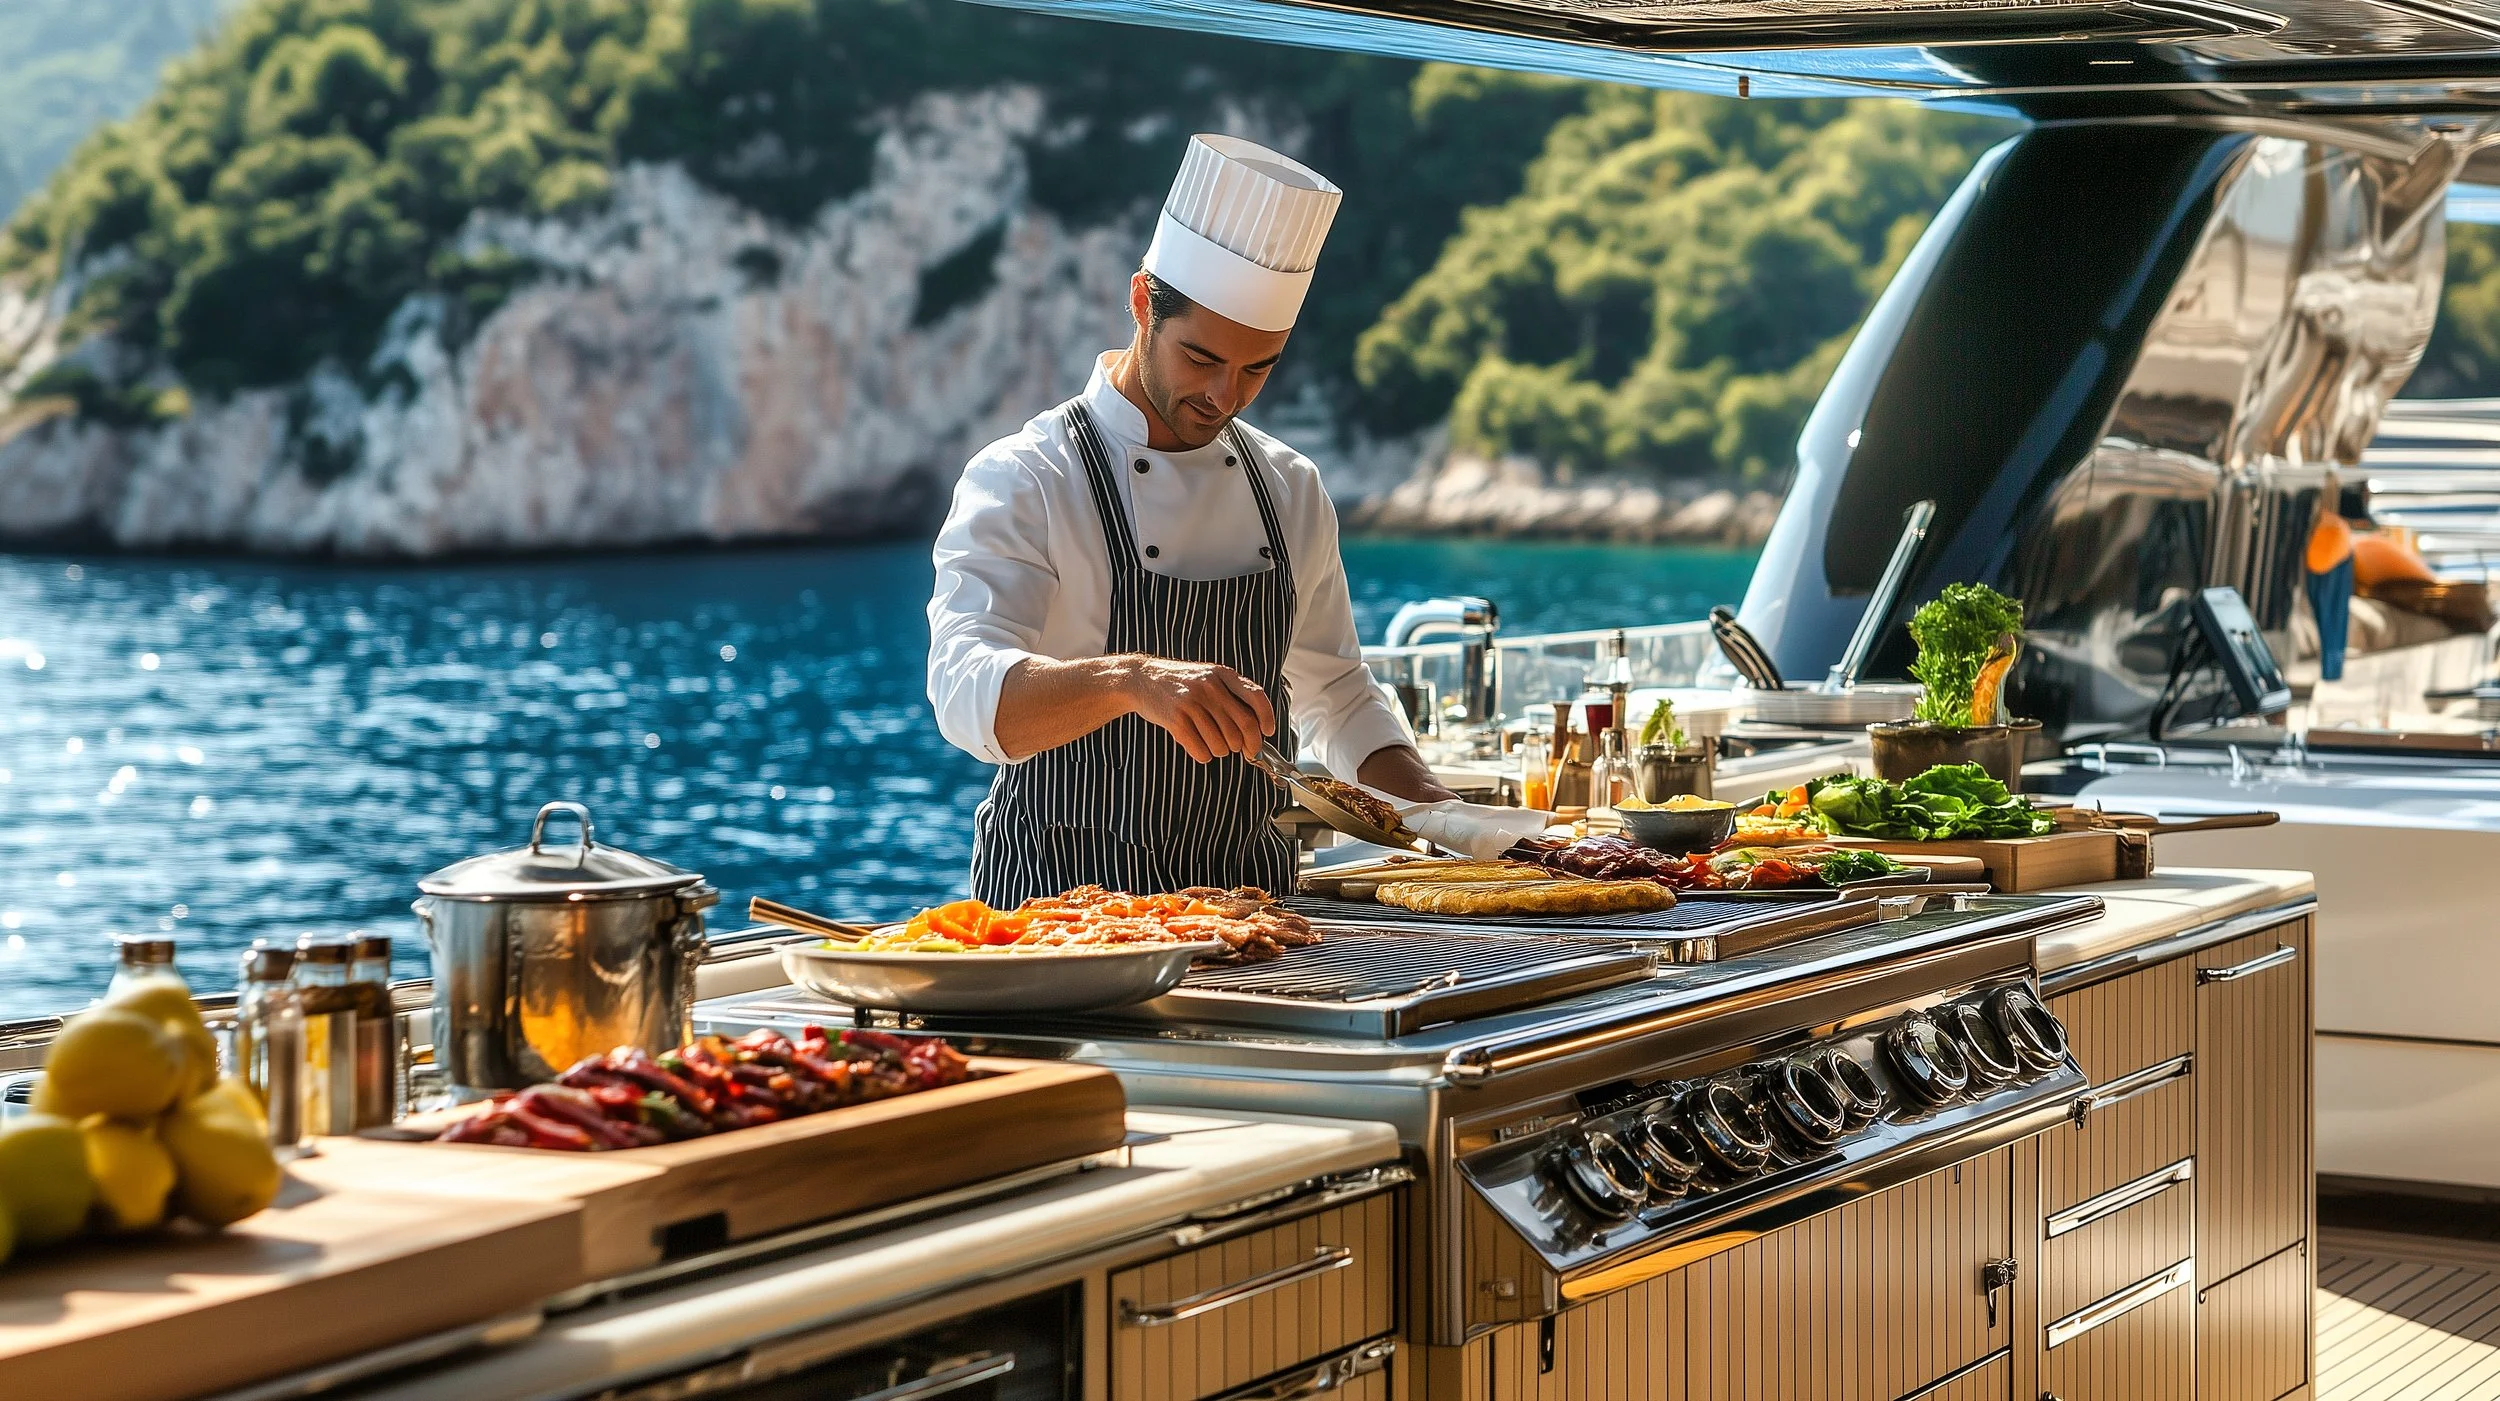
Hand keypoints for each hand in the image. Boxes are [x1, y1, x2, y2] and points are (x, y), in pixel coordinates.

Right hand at [1118, 656, 1275, 762]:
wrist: (1141, 679)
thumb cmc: (1179, 683)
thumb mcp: (1208, 676)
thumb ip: (1231, 694)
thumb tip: (1256, 727)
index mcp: (1222, 674)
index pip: (1257, 698)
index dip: (1267, 719)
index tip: (1267, 733)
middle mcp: (1210, 687)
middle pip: (1244, 727)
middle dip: (1248, 745)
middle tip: (1244, 750)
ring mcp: (1192, 703)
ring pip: (1223, 743)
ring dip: (1223, 751)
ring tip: (1214, 745)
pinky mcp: (1176, 720)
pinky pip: (1202, 751)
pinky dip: (1204, 756)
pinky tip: (1199, 748)